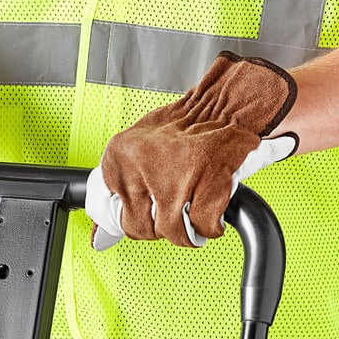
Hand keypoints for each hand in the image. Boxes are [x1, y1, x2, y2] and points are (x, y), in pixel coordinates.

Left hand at [86, 51, 297, 249]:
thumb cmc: (185, 124)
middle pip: (142, 226)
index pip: (117, 211)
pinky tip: (209, 216)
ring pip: (172, 231)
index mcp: (119, 155)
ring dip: (185, 233)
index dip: (137, 217)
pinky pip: (202, 226)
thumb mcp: (141, 143)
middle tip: (171, 218)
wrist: (227, 105)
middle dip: (159, 229)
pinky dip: (209, 227)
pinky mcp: (207, 185)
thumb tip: (112, 217)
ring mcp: (175, 177)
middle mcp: (142, 165)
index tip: (148, 214)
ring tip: (191, 219)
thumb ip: (127, 175)